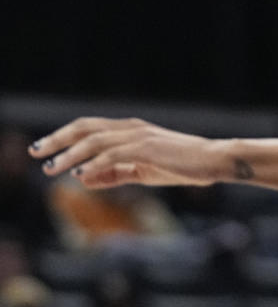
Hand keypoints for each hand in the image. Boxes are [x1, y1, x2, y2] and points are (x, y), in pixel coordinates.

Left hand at [30, 118, 221, 188]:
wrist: (213, 161)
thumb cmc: (181, 166)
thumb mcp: (142, 172)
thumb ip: (113, 174)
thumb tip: (83, 178)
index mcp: (129, 130)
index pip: (88, 128)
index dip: (63, 137)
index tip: (43, 150)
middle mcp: (131, 128)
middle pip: (85, 128)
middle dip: (57, 139)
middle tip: (36, 152)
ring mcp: (139, 136)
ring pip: (95, 141)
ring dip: (70, 154)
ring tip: (52, 168)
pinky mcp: (148, 149)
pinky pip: (114, 155)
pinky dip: (95, 163)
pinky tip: (80, 173)